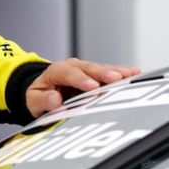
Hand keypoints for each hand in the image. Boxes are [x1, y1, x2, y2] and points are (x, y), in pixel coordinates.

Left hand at [25, 58, 139, 116]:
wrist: (45, 90)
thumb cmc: (39, 96)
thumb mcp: (33, 101)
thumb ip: (43, 100)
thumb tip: (54, 99)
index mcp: (57, 71)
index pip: (69, 73)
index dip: (81, 80)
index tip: (92, 87)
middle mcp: (74, 67)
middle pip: (90, 68)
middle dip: (104, 73)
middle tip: (116, 78)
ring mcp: (87, 70)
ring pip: (103, 69)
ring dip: (117, 72)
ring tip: (131, 75)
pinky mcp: (97, 75)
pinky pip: (111, 73)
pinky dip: (122, 74)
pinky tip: (135, 74)